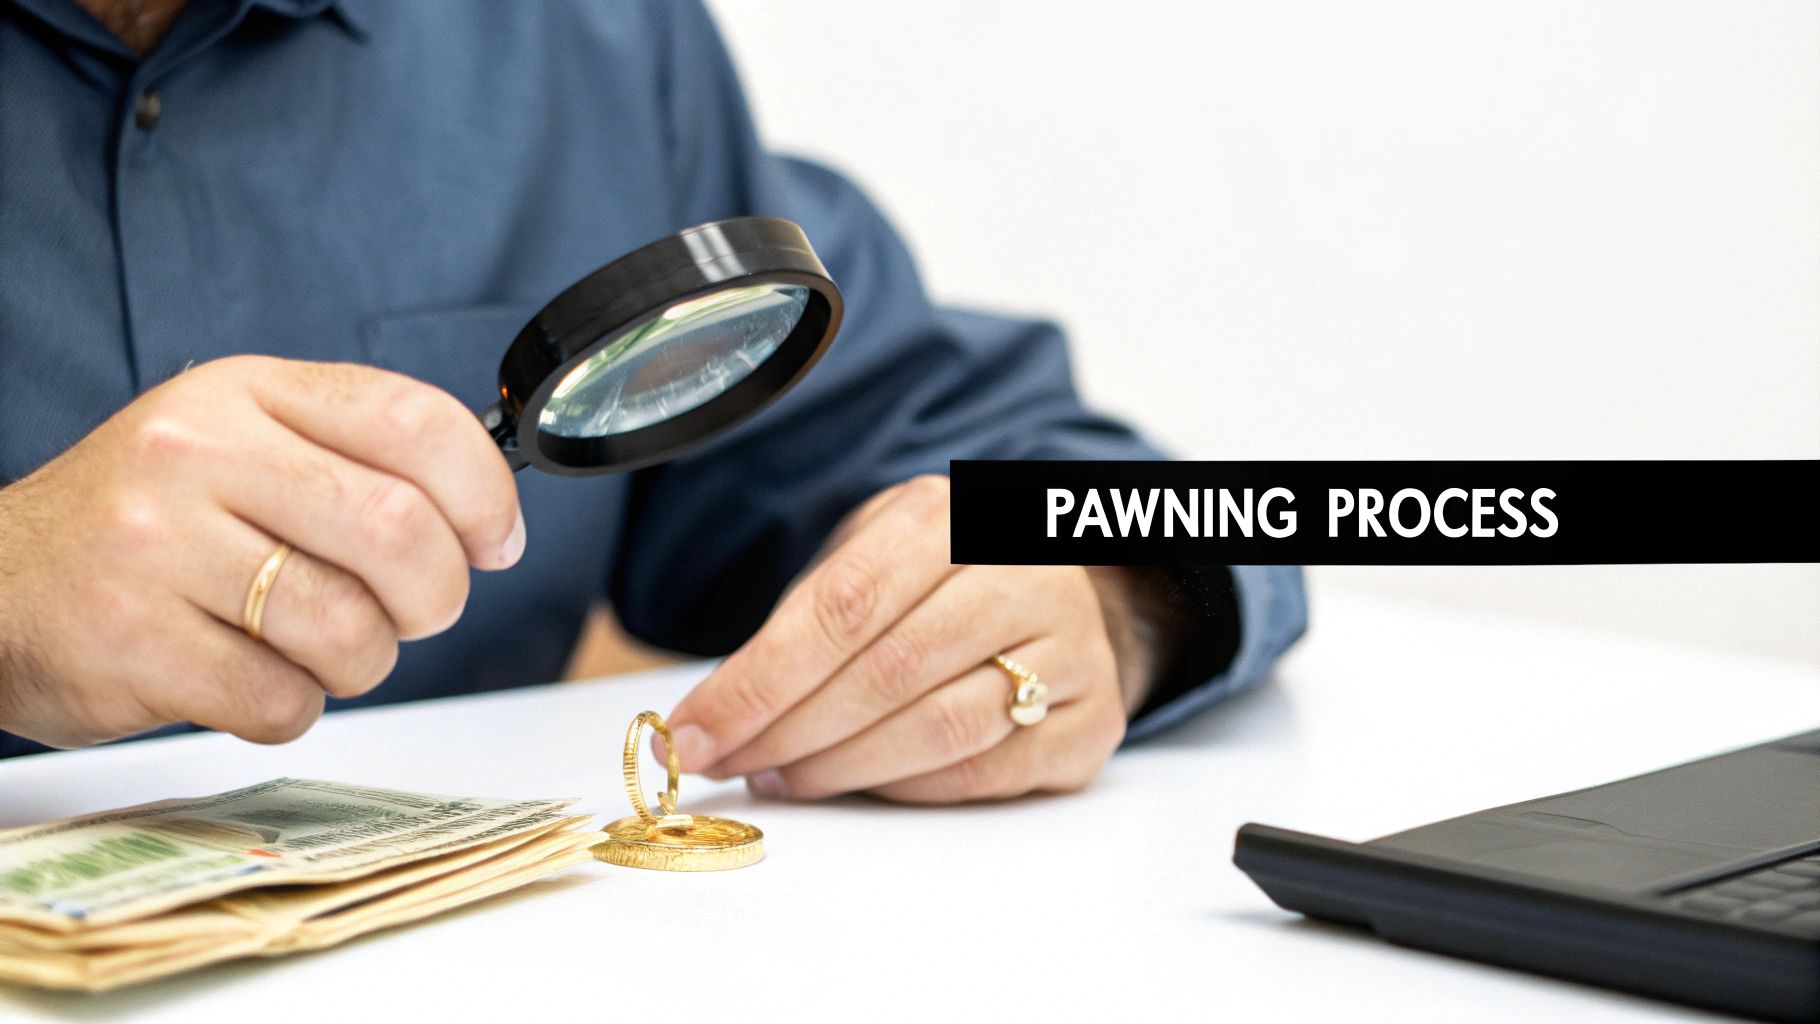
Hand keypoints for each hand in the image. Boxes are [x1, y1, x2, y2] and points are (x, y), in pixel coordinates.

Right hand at [0, 356, 522, 747]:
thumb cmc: (146, 522)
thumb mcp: (238, 442)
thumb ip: (355, 458)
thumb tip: (490, 521)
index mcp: (242, 392)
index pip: (414, 420)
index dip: (485, 493)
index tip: (496, 542)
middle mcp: (197, 453)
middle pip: (398, 531)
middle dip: (437, 595)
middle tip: (415, 613)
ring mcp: (157, 548)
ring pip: (348, 628)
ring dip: (362, 660)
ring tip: (318, 647)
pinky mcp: (133, 643)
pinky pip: (282, 700)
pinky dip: (291, 706)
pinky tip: (249, 678)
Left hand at [663, 475, 1159, 803]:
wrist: (1075, 594)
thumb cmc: (945, 581)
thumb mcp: (876, 554)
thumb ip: (805, 619)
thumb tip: (715, 712)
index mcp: (952, 518)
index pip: (843, 605)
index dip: (760, 678)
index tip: (698, 729)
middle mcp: (1023, 575)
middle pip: (886, 672)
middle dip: (788, 731)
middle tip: (730, 764)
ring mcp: (1071, 649)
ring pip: (937, 728)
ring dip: (842, 767)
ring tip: (786, 777)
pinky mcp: (1091, 722)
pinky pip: (983, 772)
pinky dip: (907, 787)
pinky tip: (861, 784)